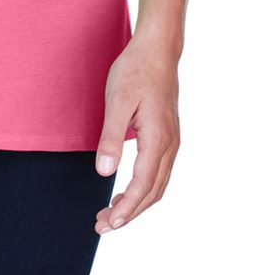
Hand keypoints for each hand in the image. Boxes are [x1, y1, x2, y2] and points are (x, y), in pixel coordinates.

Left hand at [93, 33, 181, 234]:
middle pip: (153, 192)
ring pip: (158, 185)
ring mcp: (172, 141)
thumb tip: (104, 172)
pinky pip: (159, 172)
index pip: (143, 185)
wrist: (157, 48)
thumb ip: (112, 137)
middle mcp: (170, 144)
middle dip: (130, 213)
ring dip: (136, 203)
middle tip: (103, 225)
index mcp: (158, 138)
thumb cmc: (135, 70)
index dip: (127, 207)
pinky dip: (144, 189)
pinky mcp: (167, 135)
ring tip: (112, 214)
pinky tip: (127, 190)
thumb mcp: (118, 100)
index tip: (109, 222)